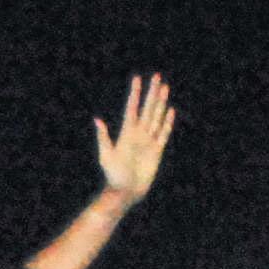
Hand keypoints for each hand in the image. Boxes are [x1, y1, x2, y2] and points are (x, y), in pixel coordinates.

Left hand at [93, 73, 175, 202]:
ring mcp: (148, 141)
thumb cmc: (113, 175)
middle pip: (147, 108)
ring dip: (160, 103)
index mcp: (126, 132)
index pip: (132, 107)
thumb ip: (104, 137)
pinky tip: (170, 111)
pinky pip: (163, 133)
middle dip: (152, 92)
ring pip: (156, 117)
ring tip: (165, 88)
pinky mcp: (156, 151)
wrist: (126, 192)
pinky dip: (167, 122)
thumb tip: (97, 120)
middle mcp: (138, 133)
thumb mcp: (106, 155)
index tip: (137, 78)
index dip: (135, 93)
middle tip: (157, 76)